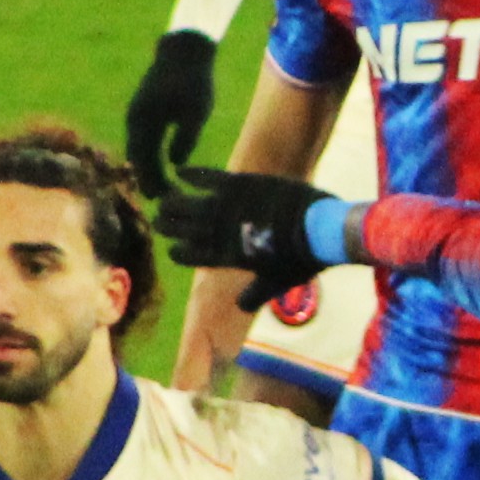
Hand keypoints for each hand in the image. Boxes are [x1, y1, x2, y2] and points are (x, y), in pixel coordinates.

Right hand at [125, 29, 219, 193]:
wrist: (184, 49)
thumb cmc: (194, 79)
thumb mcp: (196, 110)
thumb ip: (186, 137)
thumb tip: (174, 164)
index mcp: (143, 119)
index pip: (143, 159)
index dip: (152, 181)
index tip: (163, 199)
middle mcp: (135, 119)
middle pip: (137, 157)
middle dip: (147, 180)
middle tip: (162, 202)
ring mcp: (137, 114)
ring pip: (138, 149)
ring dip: (148, 169)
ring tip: (161, 190)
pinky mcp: (144, 111)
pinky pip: (143, 140)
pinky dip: (149, 156)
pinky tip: (162, 167)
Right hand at [156, 170, 330, 309]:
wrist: (321, 228)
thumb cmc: (301, 258)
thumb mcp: (278, 282)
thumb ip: (257, 295)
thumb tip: (241, 308)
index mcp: (227, 257)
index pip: (192, 256)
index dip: (180, 254)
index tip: (172, 252)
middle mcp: (221, 232)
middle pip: (183, 229)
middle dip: (168, 227)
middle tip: (158, 223)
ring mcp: (228, 207)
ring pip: (188, 204)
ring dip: (173, 203)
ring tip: (162, 202)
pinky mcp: (240, 184)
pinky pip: (208, 176)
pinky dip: (193, 174)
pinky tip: (179, 171)